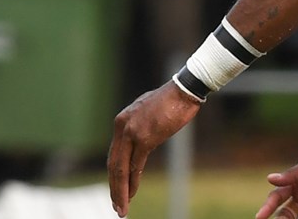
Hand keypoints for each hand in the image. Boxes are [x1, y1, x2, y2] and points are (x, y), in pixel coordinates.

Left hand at [108, 83, 202, 216]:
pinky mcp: (144, 138)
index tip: (118, 189)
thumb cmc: (171, 100)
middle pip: (113, 164)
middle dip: (114, 188)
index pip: (114, 155)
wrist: (183, 90)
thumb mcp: (149, 114)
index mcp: (121, 122)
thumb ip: (141, 128)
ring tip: (122, 207)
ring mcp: (131, 133)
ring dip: (121, 190)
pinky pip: (135, 166)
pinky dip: (133, 182)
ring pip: (121, 168)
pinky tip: (132, 194)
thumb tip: (142, 142)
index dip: (115, 175)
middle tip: (116, 205)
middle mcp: (121, 127)